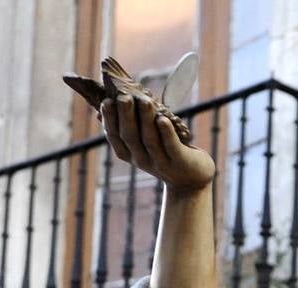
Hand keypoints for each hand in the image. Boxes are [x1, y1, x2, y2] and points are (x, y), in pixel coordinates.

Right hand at [100, 94, 215, 192]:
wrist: (190, 180)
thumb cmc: (164, 152)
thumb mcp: (144, 142)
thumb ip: (130, 124)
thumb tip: (108, 99)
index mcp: (129, 153)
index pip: (114, 137)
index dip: (109, 120)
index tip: (106, 101)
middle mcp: (141, 159)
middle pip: (130, 137)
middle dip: (125, 116)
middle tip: (123, 97)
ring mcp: (160, 162)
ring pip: (150, 140)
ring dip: (146, 119)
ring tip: (144, 100)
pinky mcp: (179, 162)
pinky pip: (171, 146)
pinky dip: (166, 132)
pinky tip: (163, 119)